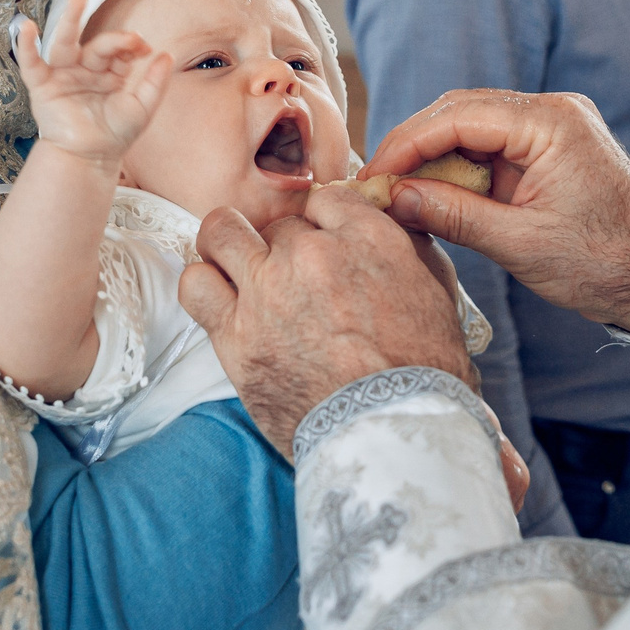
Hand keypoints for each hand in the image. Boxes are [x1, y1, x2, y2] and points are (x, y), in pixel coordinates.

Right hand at [15, 0, 173, 168]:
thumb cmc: (114, 136)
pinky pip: (32, 64)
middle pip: (96, 43)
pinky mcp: (44, 87)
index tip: (143, 47)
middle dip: (108, 33)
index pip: (119, 51)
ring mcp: (64, 76)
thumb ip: (154, 82)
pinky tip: (26, 28)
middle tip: (125, 24)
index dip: (130, 45)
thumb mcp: (141, 108)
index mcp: (108, 73)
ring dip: (71, 19)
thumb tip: (167, 54)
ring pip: (66, 43)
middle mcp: (86, 70)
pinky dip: (26, 46)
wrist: (91, 159)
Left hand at [180, 185, 471, 455]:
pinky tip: (221, 302)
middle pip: (278, 223)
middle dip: (286, 248)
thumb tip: (381, 219)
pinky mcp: (234, 334)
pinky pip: (196, 284)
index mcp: (366, 237)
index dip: (323, 221)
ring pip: (221, 233)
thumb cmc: (423, 370)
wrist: (392, 432)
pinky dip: (205, 286)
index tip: (323, 244)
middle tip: (293, 278)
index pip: (325, 198)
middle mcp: (311, 254)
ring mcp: (267, 291)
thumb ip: (404, 245)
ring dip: (230, 248)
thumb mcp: (434, 291)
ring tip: (240, 271)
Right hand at [365, 90, 629, 330]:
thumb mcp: (519, 244)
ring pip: (472, 126)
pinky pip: (491, 145)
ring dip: (434, 156)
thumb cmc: (602, 262)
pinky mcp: (550, 147)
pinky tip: (433, 193)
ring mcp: (554, 126)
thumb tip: (393, 197)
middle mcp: (553, 112)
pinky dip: (459, 167)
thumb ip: (453, 214)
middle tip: (377, 183)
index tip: (373, 176)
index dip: (407, 143)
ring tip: (398, 191)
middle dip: (414, 145)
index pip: (458, 116)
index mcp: (551, 123)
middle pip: (460, 111)